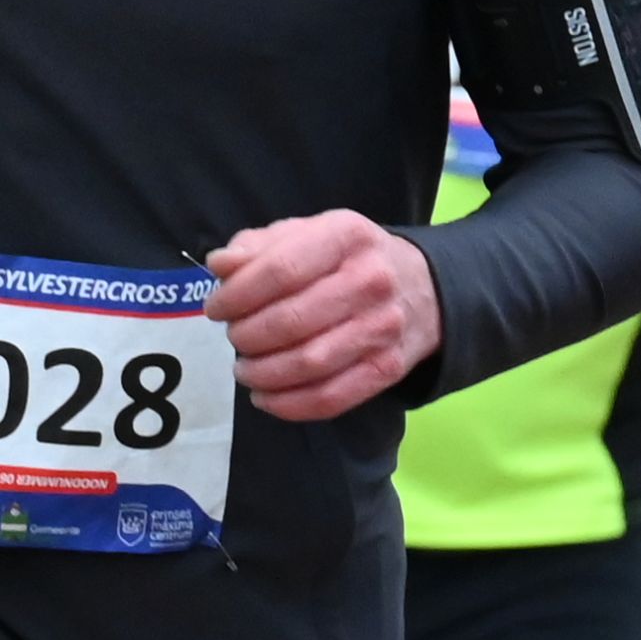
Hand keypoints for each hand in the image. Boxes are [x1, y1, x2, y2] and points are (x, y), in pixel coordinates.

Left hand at [208, 213, 442, 421]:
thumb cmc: (347, 259)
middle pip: (290, 321)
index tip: (216, 309)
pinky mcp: (389, 368)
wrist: (424, 288)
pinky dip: (288, 405)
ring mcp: (384, 327)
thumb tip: (220, 265)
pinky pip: (331, 397)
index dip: (236, 296)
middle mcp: (372, 281)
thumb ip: (257, 246)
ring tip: (244, 368)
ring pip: (308, 363)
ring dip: (261, 373)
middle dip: (245, 336)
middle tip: (235, 337)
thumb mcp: (305, 234)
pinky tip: (266, 396)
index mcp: (347, 238)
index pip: (279, 271)